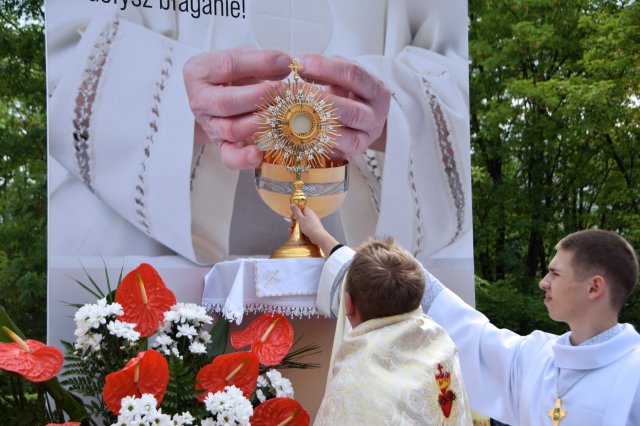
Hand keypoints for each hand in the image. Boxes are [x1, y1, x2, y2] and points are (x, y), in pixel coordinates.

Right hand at [183, 47, 292, 169]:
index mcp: (200, 72)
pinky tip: (258, 154)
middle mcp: (200, 101)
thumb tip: (285, 66)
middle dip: (260, 97)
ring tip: (282, 114)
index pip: (228, 66)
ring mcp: (209, 125)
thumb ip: (261, 61)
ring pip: (232, 129)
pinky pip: (229, 156)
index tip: (286, 63)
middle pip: (226, 103)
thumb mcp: (243, 58)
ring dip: (260, 122)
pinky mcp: (221, 145)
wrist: (220, 95)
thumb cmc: (233, 74)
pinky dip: (244, 158)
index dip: (260, 63)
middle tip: (284, 90)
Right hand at [290, 204, 338, 256]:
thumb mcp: (301, 219)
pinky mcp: (310, 228)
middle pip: (299, 216)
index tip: (292, 217)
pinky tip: (295, 233)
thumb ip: (296, 211)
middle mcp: (310, 215)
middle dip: (294, 221)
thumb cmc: (310, 227)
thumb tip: (292, 204)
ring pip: (300, 222)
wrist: (319, 237)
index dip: (295, 212)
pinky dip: (298, 229)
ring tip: (292, 231)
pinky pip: (303, 227)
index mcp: (308, 211)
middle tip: (292, 225)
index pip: (300, 208)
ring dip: (295, 226)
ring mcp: (310, 222)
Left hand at [298, 54, 391, 158]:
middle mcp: (376, 115)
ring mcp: (367, 137)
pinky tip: (296, 132)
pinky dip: (315, 142)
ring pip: (344, 134)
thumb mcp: (342, 75)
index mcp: (377, 89)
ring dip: (314, 125)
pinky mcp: (353, 152)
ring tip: (291, 114)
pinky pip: (335, 150)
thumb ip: (325, 70)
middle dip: (318, 100)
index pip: (353, 75)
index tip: (299, 64)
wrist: (364, 117)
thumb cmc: (349, 92)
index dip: (325, 68)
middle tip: (292, 92)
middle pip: (350, 110)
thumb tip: (301, 67)